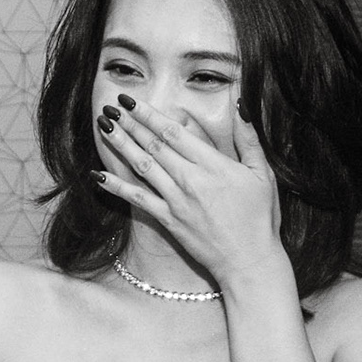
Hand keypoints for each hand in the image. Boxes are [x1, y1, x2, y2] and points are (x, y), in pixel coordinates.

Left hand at [95, 97, 283, 288]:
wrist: (248, 260)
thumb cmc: (260, 217)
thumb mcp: (262, 173)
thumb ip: (248, 139)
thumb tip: (241, 105)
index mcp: (213, 165)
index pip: (174, 132)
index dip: (150, 114)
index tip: (132, 101)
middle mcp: (190, 179)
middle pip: (153, 144)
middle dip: (130, 123)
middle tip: (111, 106)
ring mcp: (175, 200)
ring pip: (142, 166)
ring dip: (121, 145)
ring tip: (104, 127)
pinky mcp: (167, 219)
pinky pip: (137, 199)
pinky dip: (117, 186)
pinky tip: (99, 175)